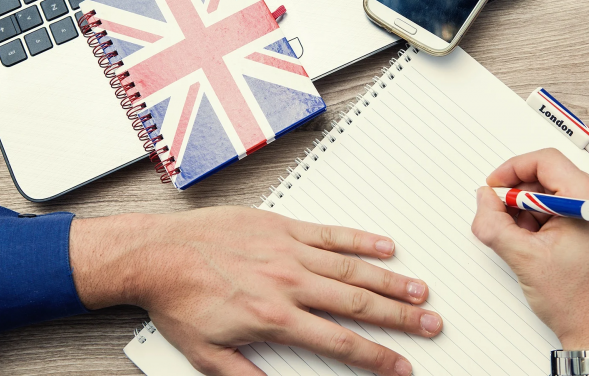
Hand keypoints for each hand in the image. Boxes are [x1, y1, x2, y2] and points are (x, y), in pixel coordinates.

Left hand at [69, 207, 441, 375]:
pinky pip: (330, 233)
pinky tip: (385, 246)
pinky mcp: (282, 227)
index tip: (400, 365)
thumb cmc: (180, 301)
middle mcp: (290, 283)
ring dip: (390, 280)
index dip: (377, 358)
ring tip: (419, 291)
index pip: (340, 343)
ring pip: (352, 267)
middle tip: (430, 324)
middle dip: (400, 318)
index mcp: (276, 318)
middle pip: (359, 303)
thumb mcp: (208, 355)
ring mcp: (289, 251)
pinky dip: (360, 239)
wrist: (157, 254)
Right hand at [472, 149, 588, 349]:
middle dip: (522, 197)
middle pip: (554, 176)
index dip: (512, 169)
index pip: (546, 161)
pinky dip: (554, 219)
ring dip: (537, 211)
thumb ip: (493, 223)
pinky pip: (577, 207)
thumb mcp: (523, 259)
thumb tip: (484, 199)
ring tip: (528, 242)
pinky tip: (544, 246)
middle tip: (505, 220)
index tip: (495, 185)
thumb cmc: (579, 305)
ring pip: (563, 193)